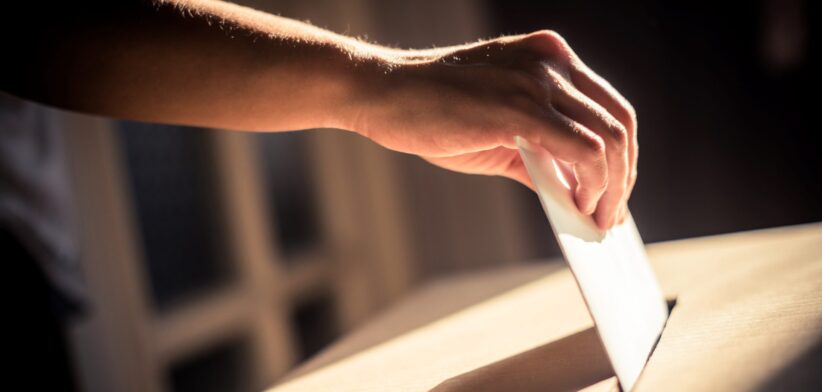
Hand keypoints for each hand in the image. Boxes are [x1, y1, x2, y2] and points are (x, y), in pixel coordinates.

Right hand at [349, 31, 636, 229]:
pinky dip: (590, 186)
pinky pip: (582, 150)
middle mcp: (551, 61)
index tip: (615, 193)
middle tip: (610, 215)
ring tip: (596, 219)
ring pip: (608, 138)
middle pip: (618, 121)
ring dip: (611, 188)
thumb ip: (539, 155)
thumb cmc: (433, 109)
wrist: (383, 93)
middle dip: (622, 177)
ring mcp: (538, 80)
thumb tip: (576, 196)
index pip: (608, 107)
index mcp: (549, 58)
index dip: (620, 156)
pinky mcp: (520, 107)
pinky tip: (577, 208)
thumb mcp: (498, 129)